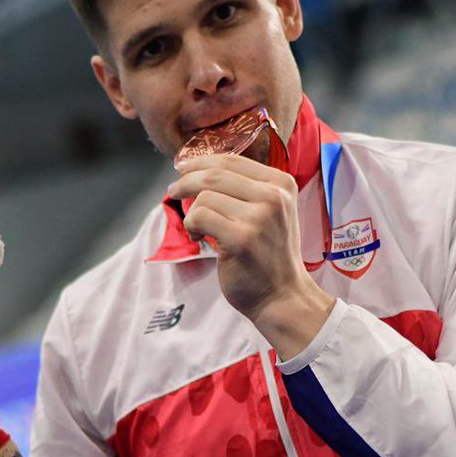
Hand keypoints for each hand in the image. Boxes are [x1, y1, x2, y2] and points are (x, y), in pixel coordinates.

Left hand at [169, 153, 334, 358]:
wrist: (282, 296)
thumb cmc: (269, 255)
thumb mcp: (270, 212)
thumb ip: (246, 189)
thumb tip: (199, 169)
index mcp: (282, 184)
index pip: (231, 160)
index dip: (200, 162)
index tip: (183, 169)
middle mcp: (274, 196)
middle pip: (214, 175)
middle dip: (185, 181)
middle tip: (173, 191)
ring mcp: (259, 218)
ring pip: (204, 197)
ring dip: (191, 213)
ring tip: (198, 230)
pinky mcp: (242, 239)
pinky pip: (200, 217)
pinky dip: (191, 227)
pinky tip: (200, 239)